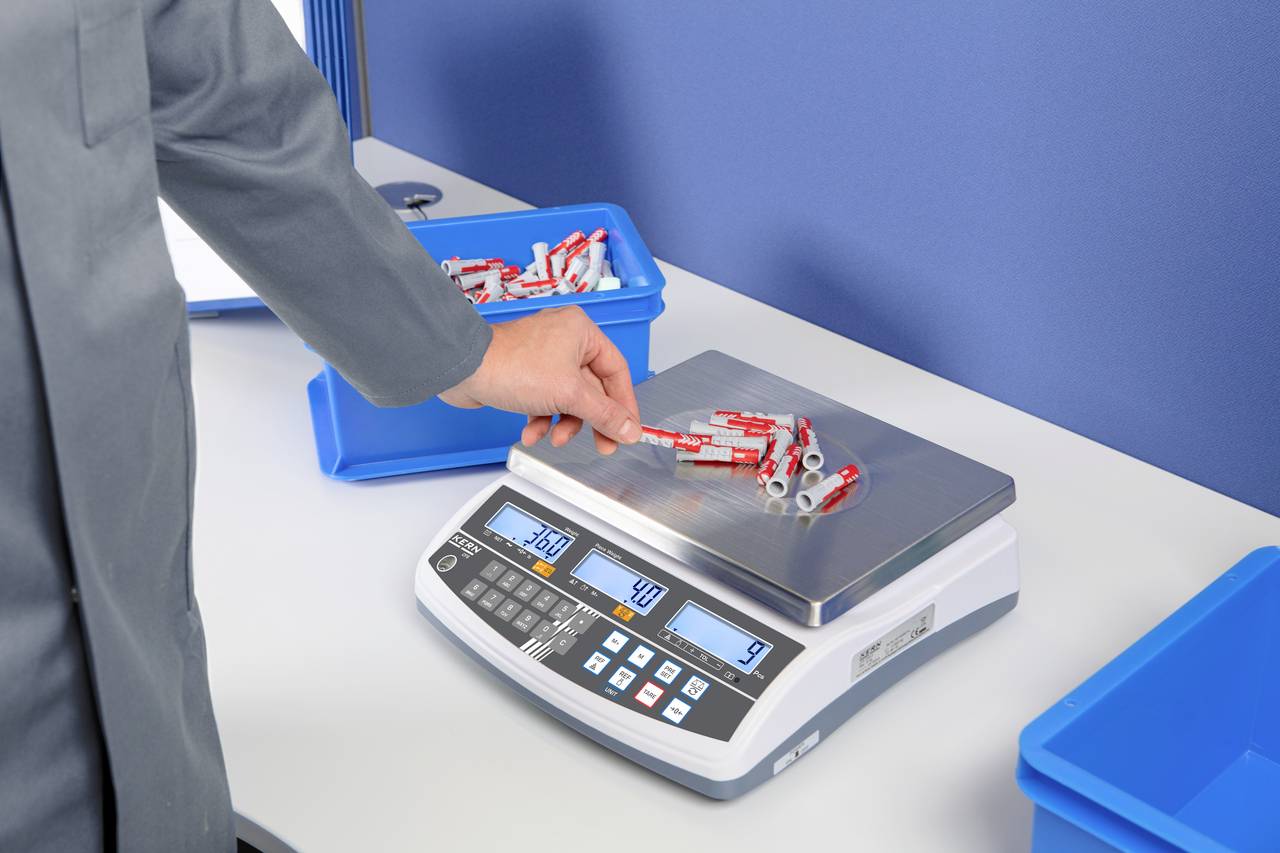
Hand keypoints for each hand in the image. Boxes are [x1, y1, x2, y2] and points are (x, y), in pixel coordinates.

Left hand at [440, 306, 642, 453]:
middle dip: (591, 420)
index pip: (616, 372)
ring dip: (563, 423)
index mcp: (582, 332)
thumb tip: (630, 429)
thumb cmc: (511, 365)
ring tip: (555, 439)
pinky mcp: (525, 373)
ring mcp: (543, 356)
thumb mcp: (570, 396)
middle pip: (592, 389)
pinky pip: (545, 400)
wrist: (463, 370)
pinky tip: (532, 433)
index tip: (628, 429)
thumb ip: (605, 415)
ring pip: (568, 398)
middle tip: (603, 444)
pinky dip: (541, 419)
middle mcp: (565, 340)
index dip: (624, 405)